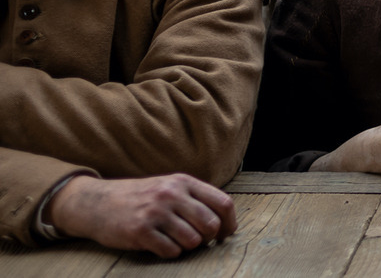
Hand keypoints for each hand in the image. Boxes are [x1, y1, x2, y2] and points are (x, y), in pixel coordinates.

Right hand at [48, 174, 236, 258]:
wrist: (97, 203)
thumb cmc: (141, 197)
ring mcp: (155, 213)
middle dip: (209, 238)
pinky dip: (170, 252)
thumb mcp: (169, 186)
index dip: (229, 222)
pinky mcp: (140, 231)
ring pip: (193, 240)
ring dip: (188, 246)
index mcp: (183, 182)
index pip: (222, 203)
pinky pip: (171, 251)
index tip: (226, 233)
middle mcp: (171, 195)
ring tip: (176, 240)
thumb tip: (225, 221)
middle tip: (199, 240)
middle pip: (210, 224)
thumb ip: (195, 198)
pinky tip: (161, 244)